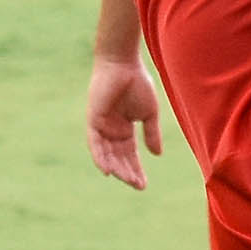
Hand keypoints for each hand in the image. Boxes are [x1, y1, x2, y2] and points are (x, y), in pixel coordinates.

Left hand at [85, 51, 164, 186]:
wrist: (123, 64)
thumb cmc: (137, 83)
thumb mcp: (149, 113)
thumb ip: (151, 133)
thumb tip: (157, 155)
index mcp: (124, 129)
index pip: (129, 155)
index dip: (136, 170)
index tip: (143, 184)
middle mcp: (111, 130)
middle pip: (118, 158)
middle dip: (127, 172)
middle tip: (137, 185)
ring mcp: (101, 126)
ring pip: (107, 155)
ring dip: (116, 169)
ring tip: (127, 180)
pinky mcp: (93, 120)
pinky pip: (95, 144)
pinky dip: (100, 157)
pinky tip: (107, 171)